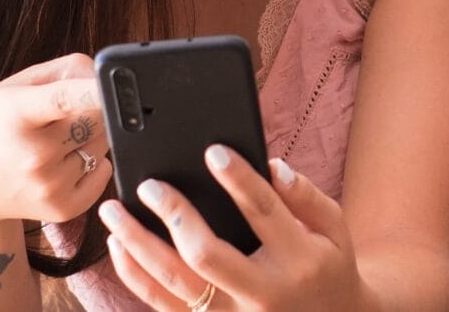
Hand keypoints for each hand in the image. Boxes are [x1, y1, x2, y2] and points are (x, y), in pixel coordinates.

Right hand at [0, 54, 110, 233]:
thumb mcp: (14, 87)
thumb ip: (65, 71)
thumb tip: (105, 76)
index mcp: (18, 115)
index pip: (63, 100)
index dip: (93, 90)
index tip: (110, 82)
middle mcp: (35, 153)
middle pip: (100, 117)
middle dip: (93, 109)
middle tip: (62, 116)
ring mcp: (50, 185)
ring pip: (105, 142)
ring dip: (91, 137)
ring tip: (55, 142)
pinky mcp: (63, 207)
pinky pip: (105, 171)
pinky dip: (94, 164)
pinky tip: (62, 164)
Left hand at [100, 146, 363, 311]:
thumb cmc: (328, 267)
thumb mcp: (335, 229)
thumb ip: (306, 195)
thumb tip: (270, 166)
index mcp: (299, 259)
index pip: (263, 211)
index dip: (238, 179)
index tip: (213, 151)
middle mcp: (263, 293)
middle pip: (206, 255)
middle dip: (174, 216)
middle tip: (149, 185)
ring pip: (173, 284)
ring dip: (137, 246)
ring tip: (114, 212)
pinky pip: (163, 305)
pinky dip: (135, 276)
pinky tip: (120, 247)